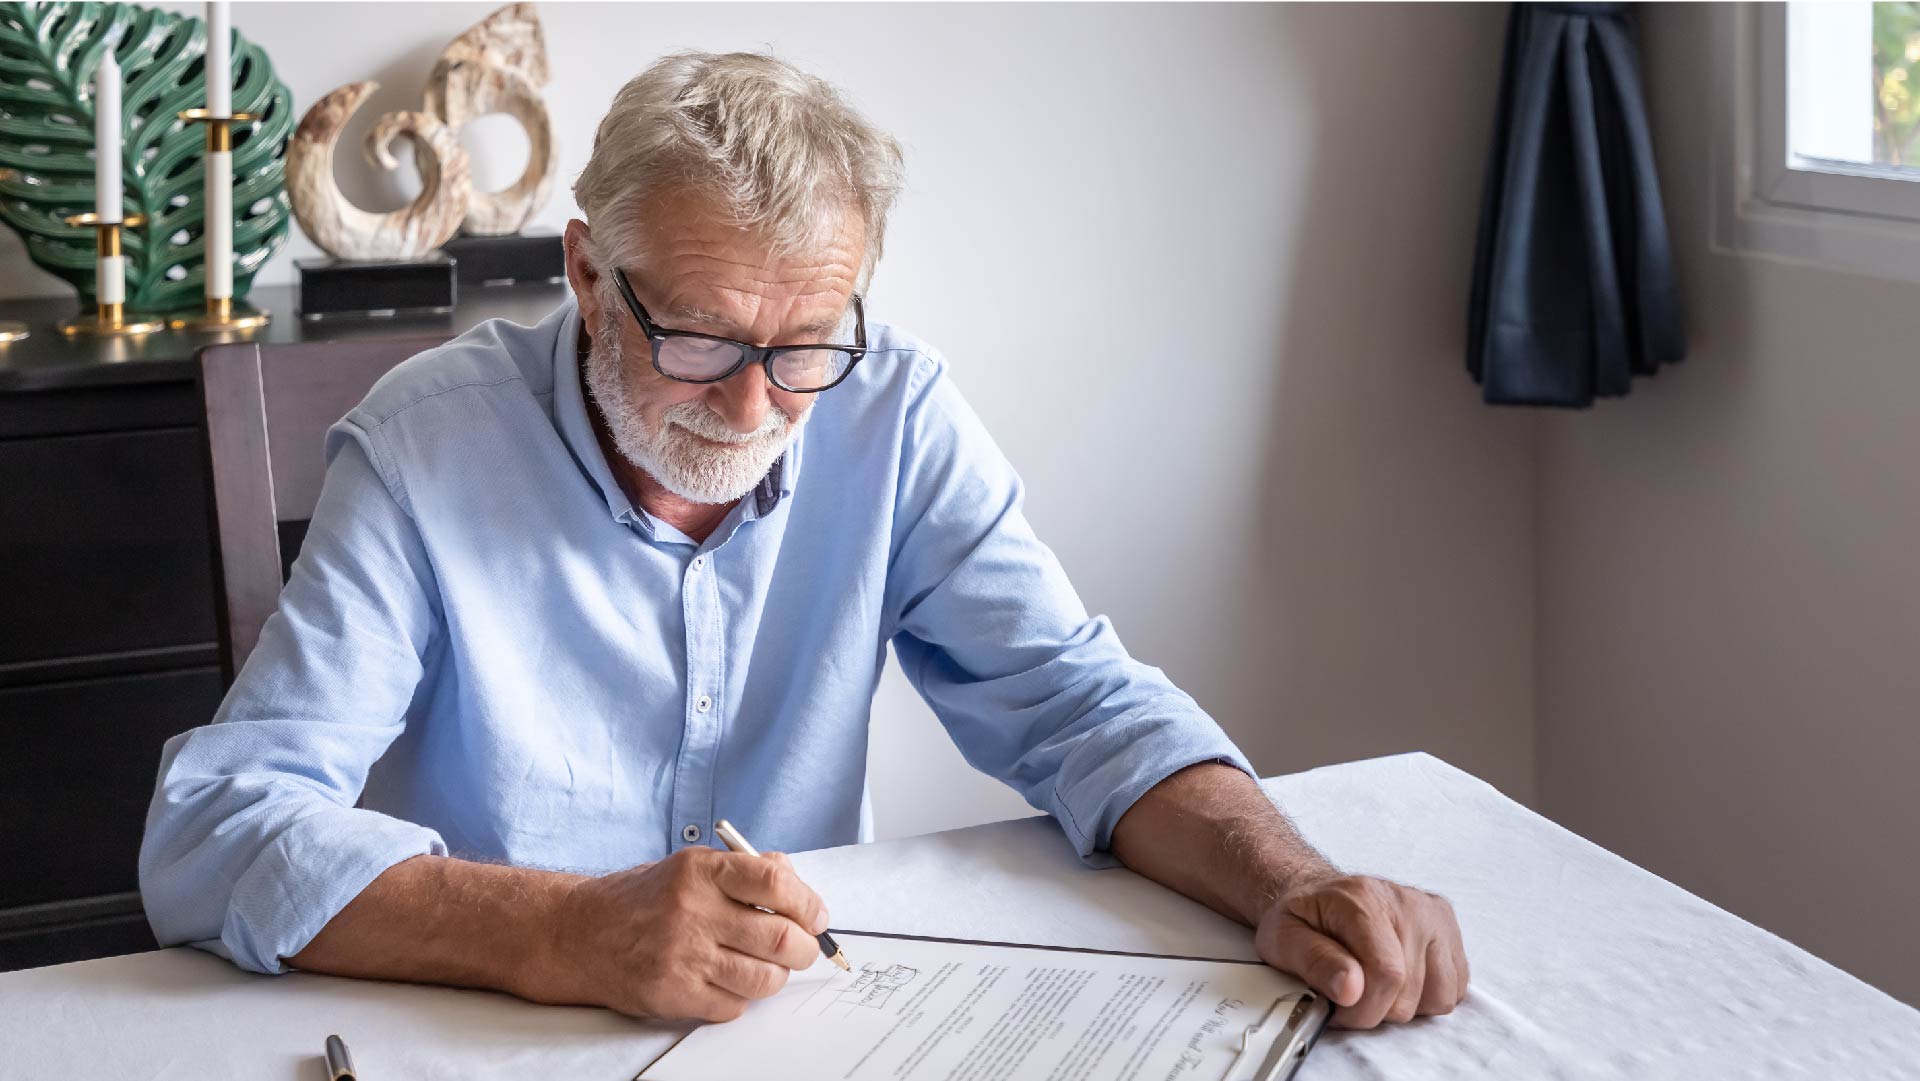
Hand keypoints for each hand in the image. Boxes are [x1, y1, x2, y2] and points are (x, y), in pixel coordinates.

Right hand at [539, 847, 827, 1021]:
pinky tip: (725, 982)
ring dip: (776, 977)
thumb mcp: (689, 866)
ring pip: (764, 978)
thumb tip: (801, 892)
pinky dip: (741, 999)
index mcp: (701, 871)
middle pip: (781, 937)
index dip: (808, 903)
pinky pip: (734, 1006)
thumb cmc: (642, 899)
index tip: (816, 917)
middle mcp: (692, 910)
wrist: (577, 933)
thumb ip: (745, 871)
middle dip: (805, 949)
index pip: (776, 882)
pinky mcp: (672, 993)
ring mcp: (681, 955)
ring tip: (765, 968)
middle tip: (803, 949)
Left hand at [1255, 874, 1467, 1028]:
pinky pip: (1454, 989)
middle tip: (1350, 993)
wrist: (1321, 895)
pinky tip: (1400, 980)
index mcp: (1364, 899)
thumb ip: (1314, 962)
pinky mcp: (1450, 930)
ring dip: (1403, 1005)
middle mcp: (1408, 903)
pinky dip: (1427, 997)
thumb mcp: (1284, 938)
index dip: (1361, 1008)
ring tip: (1375, 984)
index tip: (1337, 1007)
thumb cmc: (1304, 918)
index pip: (1386, 974)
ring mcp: (1434, 916)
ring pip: (1438, 996)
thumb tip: (1350, 988)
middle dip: (1376, 1009)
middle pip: (1410, 993)